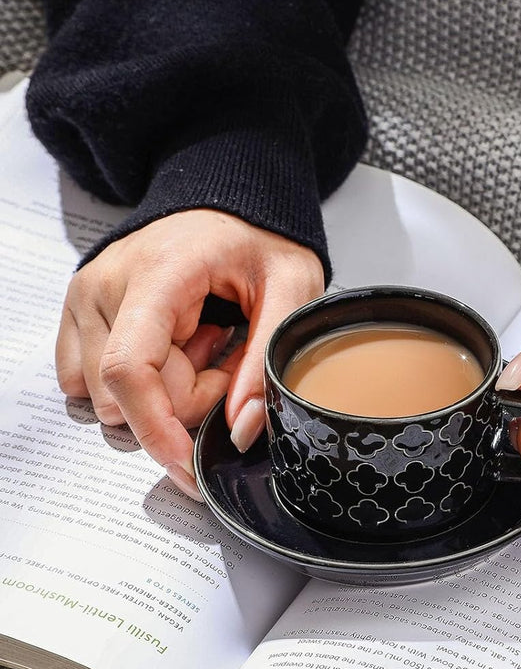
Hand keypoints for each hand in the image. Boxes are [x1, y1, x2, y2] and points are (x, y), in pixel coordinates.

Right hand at [56, 209, 324, 498]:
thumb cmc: (260, 240)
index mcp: (156, 273)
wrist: (228, 205)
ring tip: (204, 341)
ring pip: (109, 396)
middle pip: (126, 393)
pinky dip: (143, 381)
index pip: (131, 369)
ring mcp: (84, 299)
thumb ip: (267, 360)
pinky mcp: (79, 315)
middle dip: (185, 398)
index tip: (189, 463)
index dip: (158, 428)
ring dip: (166, 389)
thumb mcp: (293, 289)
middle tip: (226, 354)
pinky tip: (177, 344)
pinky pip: (95, 382)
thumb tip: (242, 430)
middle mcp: (104, 285)